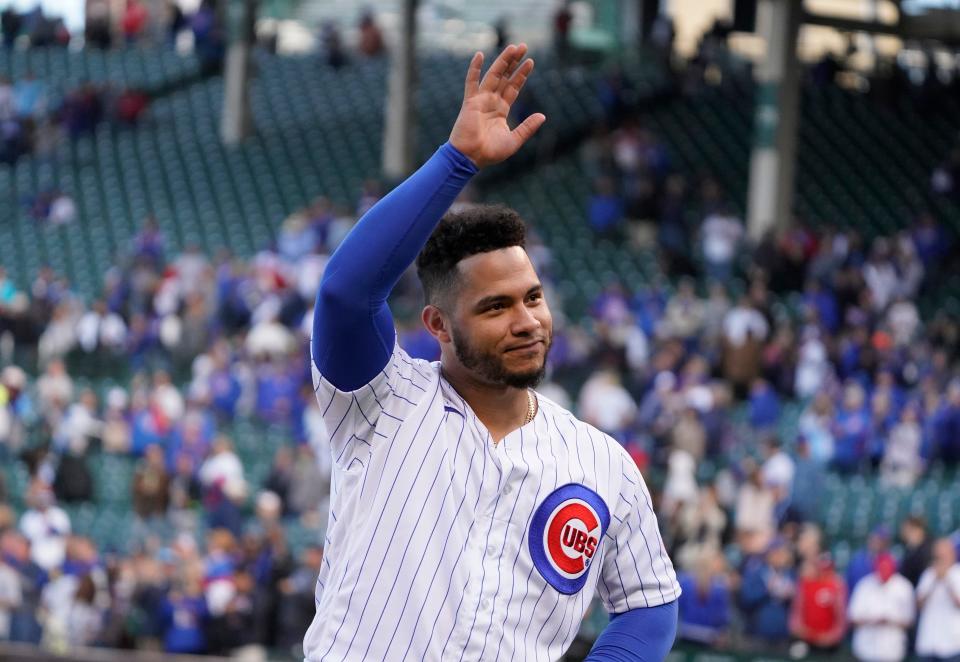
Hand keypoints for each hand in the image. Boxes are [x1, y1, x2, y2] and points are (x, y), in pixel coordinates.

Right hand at [449, 44, 545, 167]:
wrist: (470, 158)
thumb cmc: (490, 153)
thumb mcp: (514, 140)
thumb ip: (527, 127)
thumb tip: (542, 116)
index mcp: (501, 110)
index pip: (513, 87)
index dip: (522, 75)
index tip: (530, 61)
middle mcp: (491, 102)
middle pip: (505, 77)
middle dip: (514, 62)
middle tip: (523, 46)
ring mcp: (481, 100)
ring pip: (493, 75)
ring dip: (503, 61)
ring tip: (513, 47)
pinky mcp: (470, 102)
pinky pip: (471, 82)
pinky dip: (474, 69)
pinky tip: (479, 54)